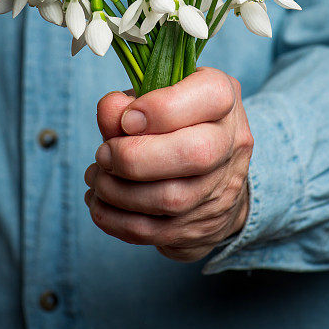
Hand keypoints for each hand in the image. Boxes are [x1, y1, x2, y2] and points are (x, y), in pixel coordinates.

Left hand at [84, 67, 253, 261]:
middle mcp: (232, 143)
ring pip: (172, 200)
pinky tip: (99, 202)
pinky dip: (116, 220)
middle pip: (195, 154)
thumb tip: (109, 110)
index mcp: (225, 100)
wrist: (211, 170)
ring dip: (118, 192)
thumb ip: (128, 100)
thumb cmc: (175, 121)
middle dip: (134, 157)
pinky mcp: (203, 226)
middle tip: (104, 154)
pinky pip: (155, 232)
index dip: (162, 108)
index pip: (211, 96)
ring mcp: (222, 189)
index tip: (126, 119)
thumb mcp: (154, 97)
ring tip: (96, 177)